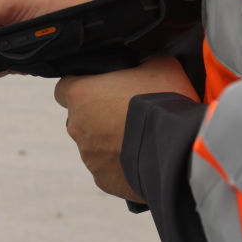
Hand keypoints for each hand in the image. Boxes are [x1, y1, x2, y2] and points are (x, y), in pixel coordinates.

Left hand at [54, 55, 199, 202]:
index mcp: (80, 95)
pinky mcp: (102, 179)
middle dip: (98, 115)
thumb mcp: (159, 65)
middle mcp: (77, 126)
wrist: (179, 145)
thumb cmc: (164, 99)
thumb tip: (145, 65)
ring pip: (93, 144)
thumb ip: (142, 62)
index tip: (96, 89)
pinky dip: (119, 163)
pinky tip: (141, 155)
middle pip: (80, 117)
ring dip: (109, 139)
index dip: (79, 86)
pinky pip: (107, 167)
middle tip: (126, 112)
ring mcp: (88, 155)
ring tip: (139, 136)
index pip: (62, 89)